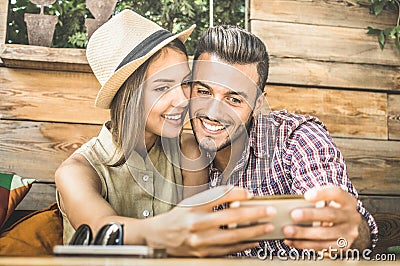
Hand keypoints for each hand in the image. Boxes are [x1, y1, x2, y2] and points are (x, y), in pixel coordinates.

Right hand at [143, 186, 276, 256]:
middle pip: (230, 218)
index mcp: (194, 207)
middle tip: (269, 211)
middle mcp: (197, 224)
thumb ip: (214, 198)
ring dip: (253, 232)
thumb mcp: (193, 201)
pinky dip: (243, 246)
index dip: (236, 194)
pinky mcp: (203, 254)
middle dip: (253, 214)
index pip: (218, 197)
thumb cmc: (180, 216)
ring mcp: (200, 241)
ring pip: (232, 237)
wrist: (161, 236)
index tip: (250, 193)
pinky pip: (228, 250)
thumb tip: (239, 195)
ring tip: (267, 227)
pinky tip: (254, 242)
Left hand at [282, 186, 369, 251]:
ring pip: (326, 233)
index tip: (306, 196)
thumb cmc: (329, 208)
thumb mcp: (326, 201)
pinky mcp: (343, 246)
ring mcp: (349, 232)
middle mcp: (352, 216)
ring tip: (288, 231)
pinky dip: (305, 244)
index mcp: (347, 200)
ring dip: (304, 233)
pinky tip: (292, 241)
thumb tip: (291, 206)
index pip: (336, 193)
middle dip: (310, 215)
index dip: (322, 194)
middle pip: (331, 214)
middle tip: (293, 215)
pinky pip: (323, 246)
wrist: (344, 225)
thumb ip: (313, 201)